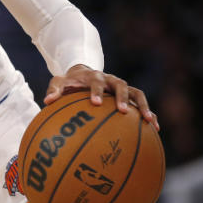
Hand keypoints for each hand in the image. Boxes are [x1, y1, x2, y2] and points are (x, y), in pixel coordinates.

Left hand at [44, 64, 159, 130]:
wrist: (83, 73)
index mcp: (94, 77)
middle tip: (123, 112)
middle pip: (121, 85)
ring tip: (149, 121)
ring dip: (144, 106)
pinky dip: (150, 114)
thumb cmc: (70, 82)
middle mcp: (110, 80)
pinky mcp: (130, 96)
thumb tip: (47, 102)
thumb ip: (54, 90)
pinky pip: (142, 104)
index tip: (95, 103)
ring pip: (137, 94)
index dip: (96, 91)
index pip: (95, 82)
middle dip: (122, 98)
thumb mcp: (59, 82)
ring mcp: (122, 88)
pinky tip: (155, 129)